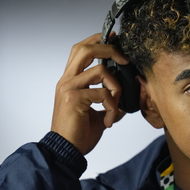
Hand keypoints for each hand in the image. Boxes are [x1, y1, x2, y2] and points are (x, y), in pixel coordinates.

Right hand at [51, 33, 128, 154]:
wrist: (65, 151)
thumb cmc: (78, 134)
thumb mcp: (96, 113)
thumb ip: (106, 102)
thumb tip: (124, 100)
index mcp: (69, 81)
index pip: (80, 50)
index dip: (97, 40)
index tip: (114, 38)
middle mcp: (66, 81)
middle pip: (86, 49)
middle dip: (109, 49)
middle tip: (124, 60)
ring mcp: (68, 88)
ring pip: (100, 70)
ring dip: (116, 88)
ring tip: (115, 107)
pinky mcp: (74, 98)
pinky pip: (103, 93)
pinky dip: (112, 106)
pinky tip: (109, 120)